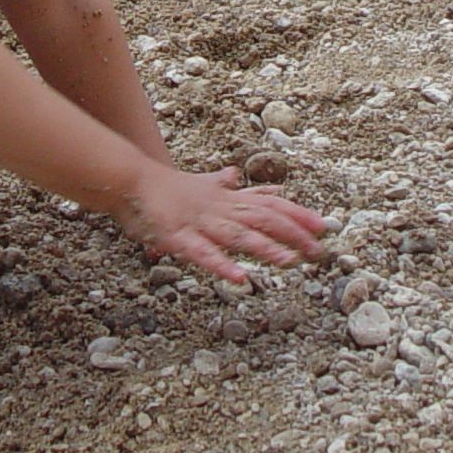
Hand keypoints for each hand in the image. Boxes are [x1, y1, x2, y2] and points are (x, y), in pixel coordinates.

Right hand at [118, 165, 324, 281]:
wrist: (129, 180)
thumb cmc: (164, 187)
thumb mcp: (197, 184)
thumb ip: (219, 183)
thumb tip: (234, 173)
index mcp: (226, 199)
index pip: (268, 203)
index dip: (297, 213)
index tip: (323, 225)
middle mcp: (219, 209)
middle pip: (262, 218)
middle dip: (292, 233)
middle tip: (319, 249)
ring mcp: (199, 223)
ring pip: (237, 235)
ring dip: (264, 248)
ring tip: (289, 261)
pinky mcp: (177, 238)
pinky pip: (203, 254)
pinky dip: (222, 265)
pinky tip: (240, 278)